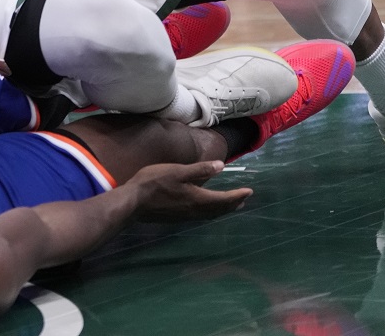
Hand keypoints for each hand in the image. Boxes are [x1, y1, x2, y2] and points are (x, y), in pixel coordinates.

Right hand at [127, 161, 251, 220]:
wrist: (134, 203)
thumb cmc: (155, 182)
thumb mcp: (177, 171)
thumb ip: (200, 169)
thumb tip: (222, 166)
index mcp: (198, 198)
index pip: (224, 199)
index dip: (238, 195)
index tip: (249, 191)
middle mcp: (195, 210)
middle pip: (219, 209)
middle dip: (233, 204)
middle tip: (244, 198)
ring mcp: (186, 216)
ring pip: (211, 214)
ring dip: (223, 209)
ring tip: (231, 205)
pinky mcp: (178, 217)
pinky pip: (202, 216)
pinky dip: (211, 212)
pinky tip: (207, 208)